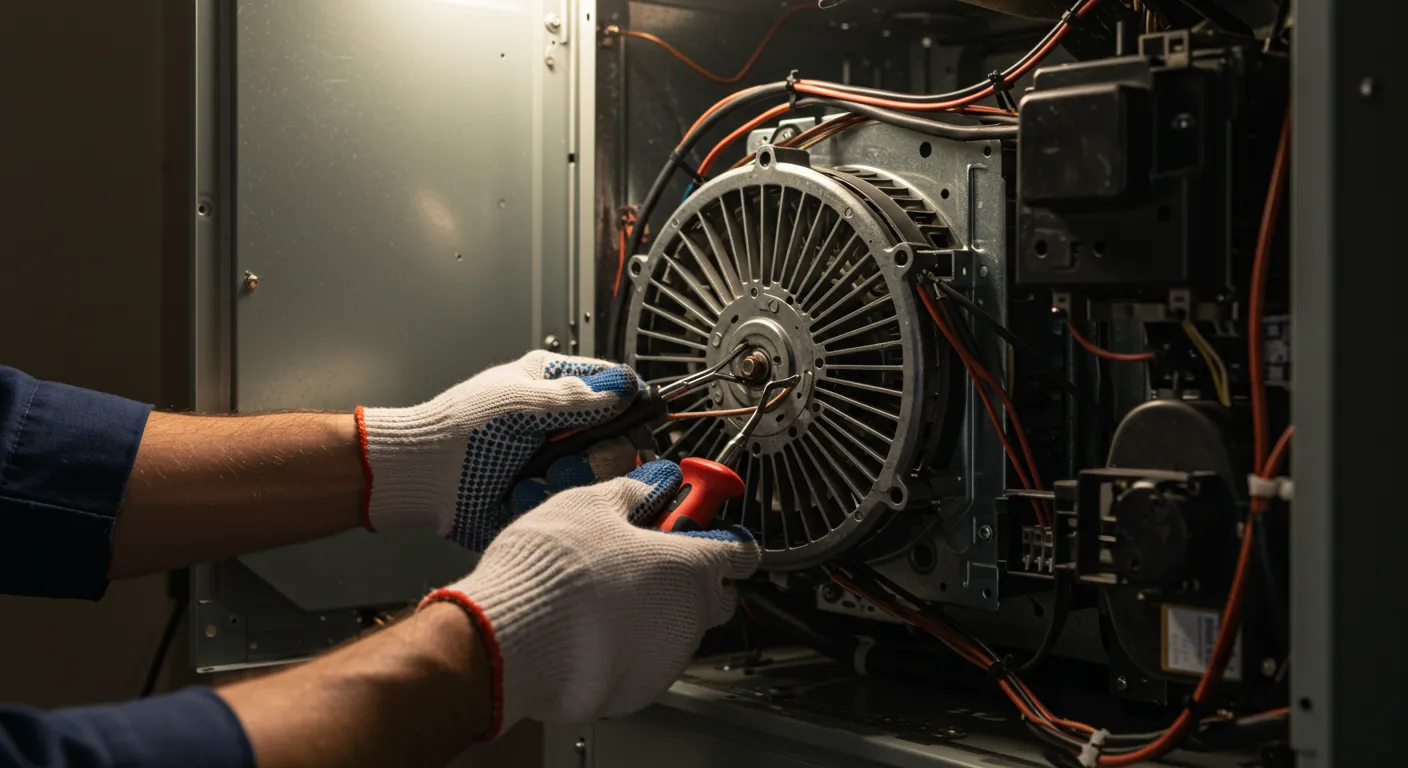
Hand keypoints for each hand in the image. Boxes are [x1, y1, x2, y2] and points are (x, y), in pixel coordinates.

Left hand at [357, 351, 641, 549]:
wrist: (424, 477)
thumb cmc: (461, 429)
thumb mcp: (520, 401)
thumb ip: (577, 396)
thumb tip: (624, 387)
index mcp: (555, 388)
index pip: (613, 388)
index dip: (629, 404)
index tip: (632, 419)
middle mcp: (562, 425)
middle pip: (619, 440)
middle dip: (597, 455)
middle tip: (569, 456)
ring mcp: (555, 463)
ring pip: (602, 477)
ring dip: (570, 479)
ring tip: (535, 477)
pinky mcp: (546, 496)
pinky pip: (573, 503)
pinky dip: (549, 499)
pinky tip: (522, 494)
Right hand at [420, 461, 760, 735]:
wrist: (511, 640)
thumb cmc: (555, 572)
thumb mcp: (591, 505)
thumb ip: (631, 494)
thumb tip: (648, 487)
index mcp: (692, 569)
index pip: (741, 551)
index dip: (723, 533)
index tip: (704, 523)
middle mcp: (690, 620)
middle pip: (714, 595)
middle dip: (692, 575)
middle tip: (651, 553)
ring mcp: (665, 662)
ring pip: (677, 630)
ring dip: (655, 609)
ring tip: (605, 589)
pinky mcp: (635, 693)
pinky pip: (644, 661)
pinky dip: (627, 644)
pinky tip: (590, 625)